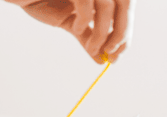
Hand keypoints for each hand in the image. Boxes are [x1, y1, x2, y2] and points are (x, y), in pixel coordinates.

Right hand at [5, 0, 135, 63]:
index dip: (125, 32)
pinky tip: (74, 27)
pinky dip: (84, 20)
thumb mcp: (70, 21)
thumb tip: (103, 59)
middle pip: (124, 4)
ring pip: (107, 5)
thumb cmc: (41, 0)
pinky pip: (86, 2)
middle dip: (121, 32)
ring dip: (102, 33)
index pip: (124, 9)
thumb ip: (87, 37)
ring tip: (92, 48)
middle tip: (112, 55)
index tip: (117, 55)